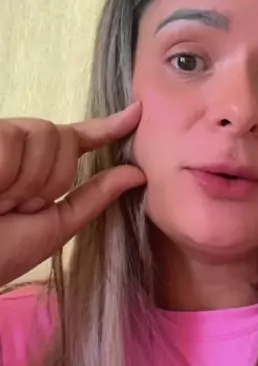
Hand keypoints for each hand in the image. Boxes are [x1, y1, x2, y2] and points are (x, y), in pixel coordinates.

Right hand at [0, 102, 145, 286]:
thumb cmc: (2, 252)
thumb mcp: (57, 227)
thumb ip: (95, 197)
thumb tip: (137, 173)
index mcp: (41, 168)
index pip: (78, 139)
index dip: (107, 126)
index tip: (136, 113)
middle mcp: (20, 148)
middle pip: (64, 136)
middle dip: (52, 178)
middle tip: (20, 207)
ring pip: (43, 134)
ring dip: (28, 180)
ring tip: (0, 202)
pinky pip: (11, 141)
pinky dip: (4, 173)